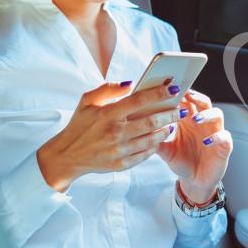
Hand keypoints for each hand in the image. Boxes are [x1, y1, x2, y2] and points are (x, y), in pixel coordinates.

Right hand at [36, 80, 183, 191]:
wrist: (68, 156)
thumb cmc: (79, 126)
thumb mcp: (87, 101)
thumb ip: (107, 89)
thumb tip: (129, 83)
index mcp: (107, 114)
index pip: (139, 100)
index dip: (159, 93)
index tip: (173, 88)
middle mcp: (115, 132)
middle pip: (152, 121)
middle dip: (170, 114)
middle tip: (180, 109)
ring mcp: (119, 150)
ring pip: (152, 139)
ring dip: (165, 130)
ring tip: (171, 123)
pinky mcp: (121, 164)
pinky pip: (146, 154)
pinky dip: (155, 145)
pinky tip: (158, 138)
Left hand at [155, 88, 232, 203]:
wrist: (194, 182)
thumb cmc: (182, 162)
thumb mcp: (166, 151)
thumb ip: (156, 139)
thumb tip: (141, 130)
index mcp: (188, 121)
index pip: (187, 101)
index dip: (181, 94)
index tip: (171, 89)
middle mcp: (203, 124)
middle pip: (204, 102)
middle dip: (196, 97)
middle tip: (186, 95)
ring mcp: (214, 133)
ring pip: (217, 115)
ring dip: (206, 114)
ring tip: (195, 119)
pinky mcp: (224, 147)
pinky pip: (224, 137)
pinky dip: (217, 137)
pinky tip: (206, 141)